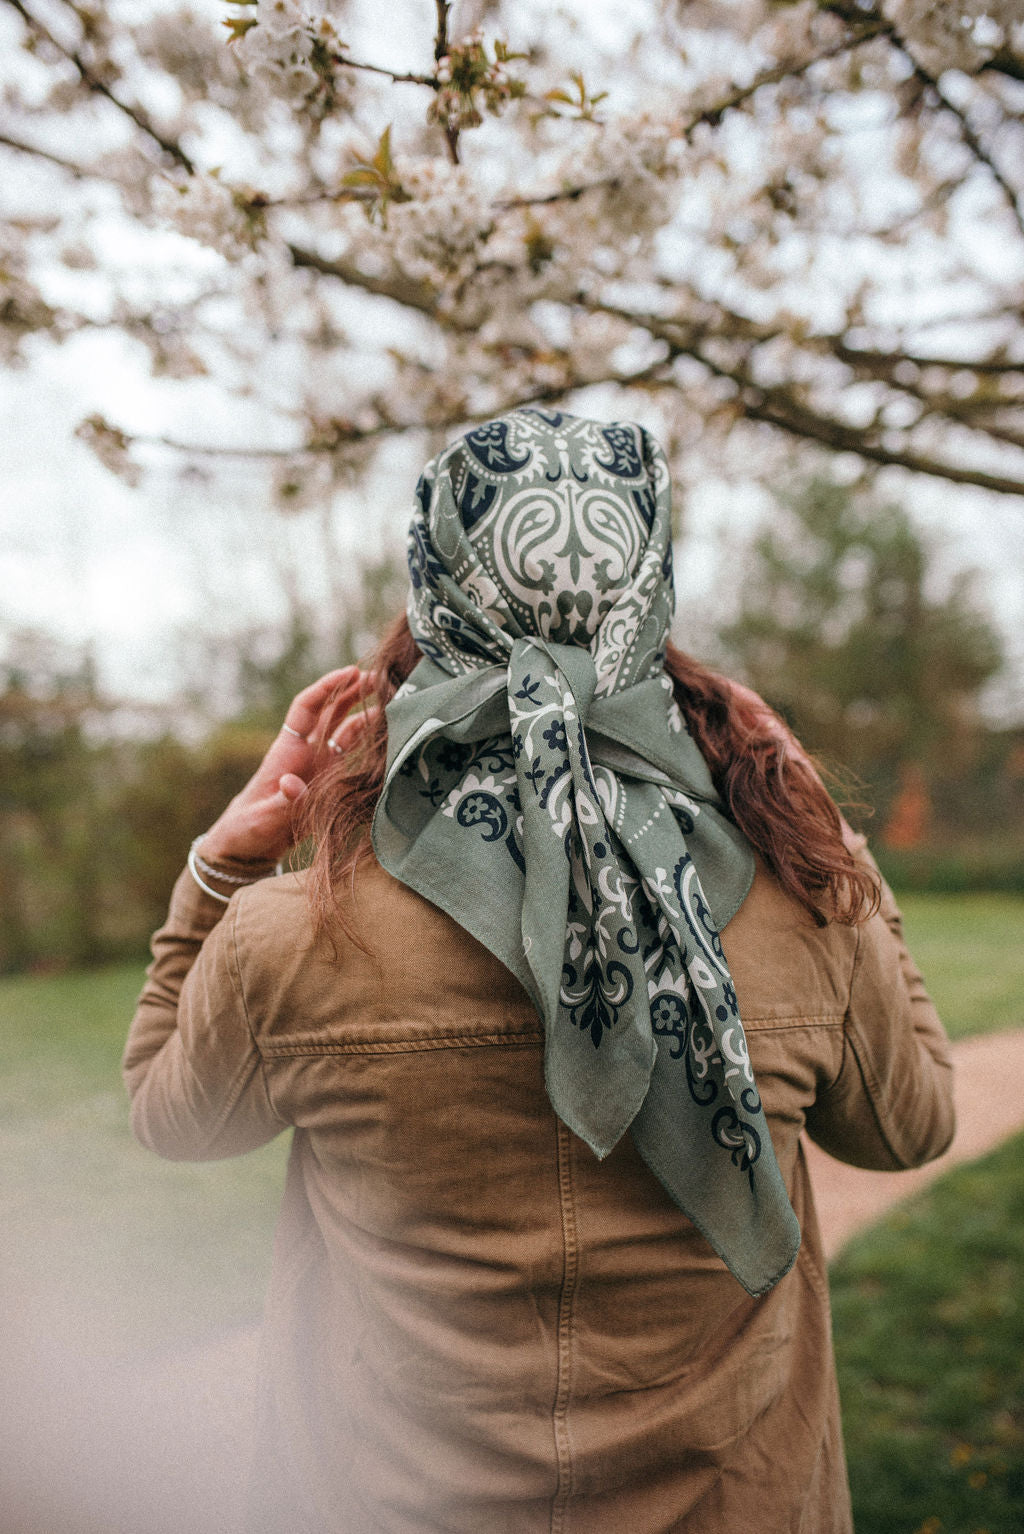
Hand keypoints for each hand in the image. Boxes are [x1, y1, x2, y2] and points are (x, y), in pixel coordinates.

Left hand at [198, 666, 374, 864]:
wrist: (249, 844)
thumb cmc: (250, 828)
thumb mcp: (264, 817)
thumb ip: (282, 801)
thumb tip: (292, 784)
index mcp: (287, 751)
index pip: (306, 708)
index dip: (327, 687)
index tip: (350, 671)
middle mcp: (306, 752)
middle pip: (331, 711)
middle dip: (353, 690)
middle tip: (380, 675)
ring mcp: (319, 764)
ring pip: (345, 729)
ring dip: (364, 712)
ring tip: (390, 698)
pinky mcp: (330, 780)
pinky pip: (352, 754)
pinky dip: (369, 742)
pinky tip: (388, 734)